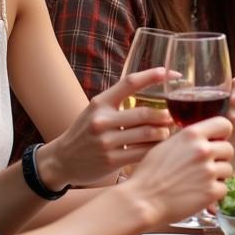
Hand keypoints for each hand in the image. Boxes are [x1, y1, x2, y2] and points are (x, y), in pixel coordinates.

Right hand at [35, 69, 171, 187]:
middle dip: (164, 116)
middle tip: (172, 118)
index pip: (130, 82)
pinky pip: (142, 152)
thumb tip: (155, 96)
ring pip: (147, 134)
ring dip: (163, 133)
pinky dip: (155, 149)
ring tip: (167, 133)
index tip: (172, 73)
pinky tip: (158, 148)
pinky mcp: (111, 160)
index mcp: (100, 102)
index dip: (153, 75)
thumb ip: (120, 101)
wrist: (62, 160)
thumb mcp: (97, 111)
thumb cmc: (86, 132)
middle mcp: (102, 120)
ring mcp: (106, 141)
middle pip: (145, 113)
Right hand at [125, 116, 233, 226]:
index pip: (224, 124)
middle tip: (204, 166)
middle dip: (219, 158)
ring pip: (227, 169)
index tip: (218, 140)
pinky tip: (197, 193)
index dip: (223, 134)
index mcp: (191, 135)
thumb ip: (188, 140)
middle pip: (228, 149)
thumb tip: (203, 139)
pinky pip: (223, 188)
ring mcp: (209, 171)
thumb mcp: (166, 145)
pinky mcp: (211, 192)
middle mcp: (203, 150)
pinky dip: (214, 193)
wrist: (142, 200)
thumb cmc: (149, 175)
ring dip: (217, 176)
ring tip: (198, 181)